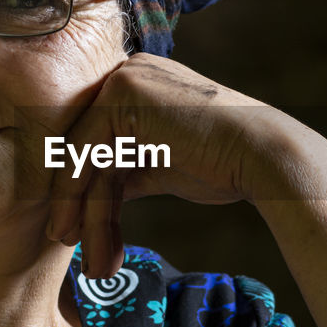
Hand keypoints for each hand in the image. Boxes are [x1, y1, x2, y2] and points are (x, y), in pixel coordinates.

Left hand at [45, 52, 288, 276]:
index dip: (80, 187)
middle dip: (75, 201)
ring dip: (79, 209)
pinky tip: (77, 231)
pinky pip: (86, 151)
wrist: (260, 156)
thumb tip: (97, 192)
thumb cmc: (222, 164)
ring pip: (83, 155)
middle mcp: (126, 75)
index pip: (94, 140)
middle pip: (84, 147)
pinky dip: (77, 196)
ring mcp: (124, 81)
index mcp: (138, 86)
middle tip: (66, 241)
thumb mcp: (162, 164)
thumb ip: (128, 168)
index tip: (74, 229)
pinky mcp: (123, 95)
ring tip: (79, 250)